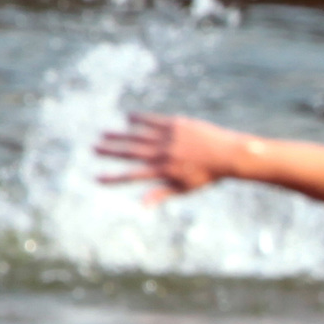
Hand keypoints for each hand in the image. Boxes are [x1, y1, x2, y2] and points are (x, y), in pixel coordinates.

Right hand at [94, 113, 240, 203]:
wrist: (229, 155)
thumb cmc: (207, 174)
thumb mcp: (185, 188)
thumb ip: (162, 193)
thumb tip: (142, 205)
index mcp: (165, 172)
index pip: (134, 176)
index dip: (114, 178)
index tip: (97, 178)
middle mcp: (165, 155)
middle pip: (131, 153)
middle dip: (111, 152)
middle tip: (94, 148)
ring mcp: (169, 138)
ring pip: (139, 136)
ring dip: (120, 135)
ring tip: (104, 134)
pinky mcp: (177, 124)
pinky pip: (153, 120)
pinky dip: (139, 119)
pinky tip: (128, 118)